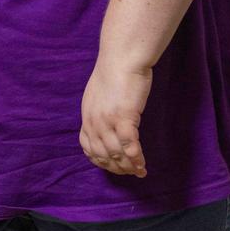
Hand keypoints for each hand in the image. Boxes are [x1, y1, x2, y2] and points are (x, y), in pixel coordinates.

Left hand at [79, 58, 151, 176]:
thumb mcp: (97, 95)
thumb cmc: (114, 73)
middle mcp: (94, 121)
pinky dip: (136, 158)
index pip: (89, 148)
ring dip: (129, 166)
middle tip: (131, 172)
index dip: (102, 161)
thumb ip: (99, 112)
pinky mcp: (124, 117)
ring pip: (117, 154)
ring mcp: (108, 121)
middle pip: (103, 155)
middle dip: (117, 168)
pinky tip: (142, 165)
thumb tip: (105, 125)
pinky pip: (129, 146)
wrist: (122, 57)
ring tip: (140, 171)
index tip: (115, 166)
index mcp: (87, 116)